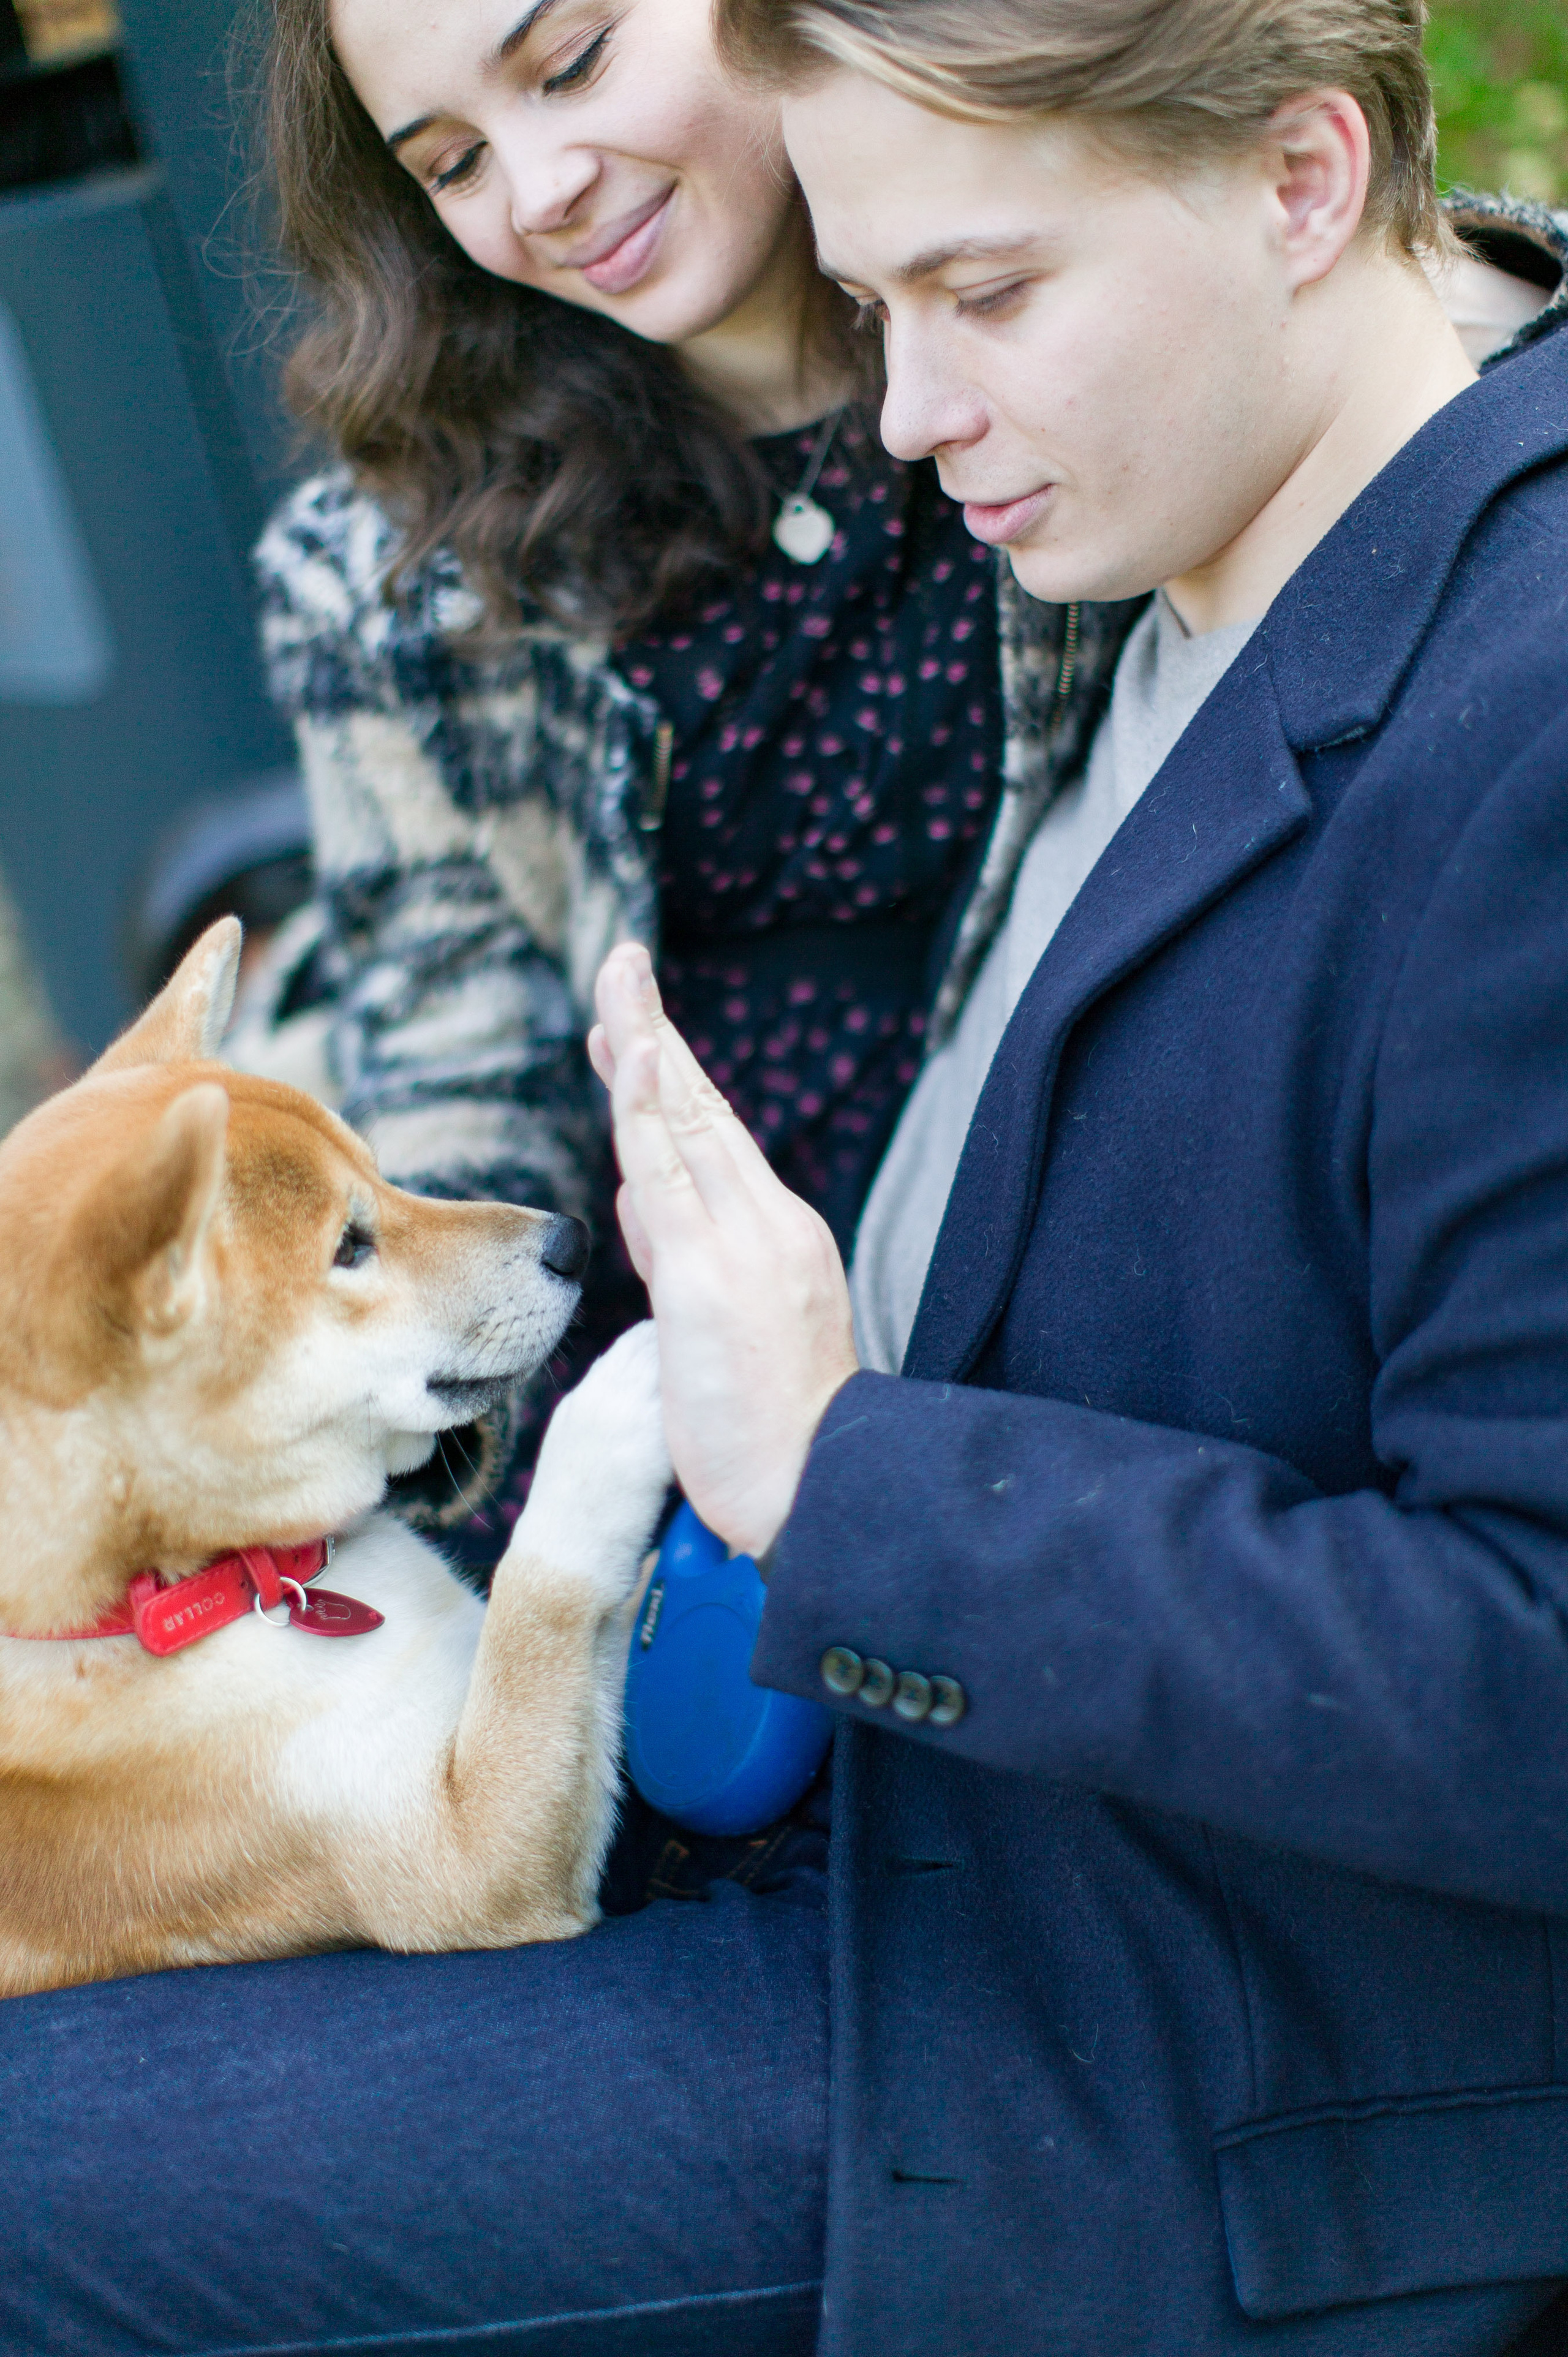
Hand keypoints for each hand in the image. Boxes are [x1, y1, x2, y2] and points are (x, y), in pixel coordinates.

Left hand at [589, 943, 859, 1557]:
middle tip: (623, 963)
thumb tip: (636, 1201)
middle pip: (701, 1108)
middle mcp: (767, 1223)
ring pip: (686, 1122)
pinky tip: (635, 1051)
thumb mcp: (718, 1327)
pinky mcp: (711, 1274)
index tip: (633, 1029)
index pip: (710, 1140)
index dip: (667, 1077)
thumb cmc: (772, 1429)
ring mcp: (742, 1243)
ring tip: (620, 977)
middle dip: (656, 1029)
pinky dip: (651, 1106)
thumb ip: (679, 1257)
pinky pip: (672, 1174)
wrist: (818, 1488)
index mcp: (775, 1236)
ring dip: (648, 1040)